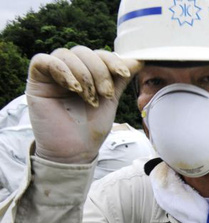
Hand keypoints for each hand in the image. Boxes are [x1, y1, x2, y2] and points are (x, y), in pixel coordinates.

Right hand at [26, 46, 141, 163]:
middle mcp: (68, 71)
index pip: (98, 54)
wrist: (75, 150)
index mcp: (86, 73)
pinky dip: (62, 71)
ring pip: (65, 55)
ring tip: (90, 99)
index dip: (111, 60)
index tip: (124, 74)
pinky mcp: (36, 81)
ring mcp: (51, 75)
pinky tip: (73, 88)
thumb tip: (138, 60)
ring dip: (83, 75)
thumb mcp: (111, 99)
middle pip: (82, 52)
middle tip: (106, 94)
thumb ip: (120, 79)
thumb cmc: (91, 127)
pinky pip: (43, 61)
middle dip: (99, 71)